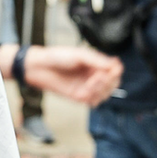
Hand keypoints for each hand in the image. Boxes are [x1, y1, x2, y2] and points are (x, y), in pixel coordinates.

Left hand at [0, 43, 121, 104]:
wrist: (41, 67)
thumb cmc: (58, 56)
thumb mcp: (80, 55)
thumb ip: (97, 61)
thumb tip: (116, 65)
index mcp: (96, 64)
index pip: (115, 71)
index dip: (116, 72)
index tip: (111, 71)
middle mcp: (94, 76)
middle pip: (113, 84)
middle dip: (109, 82)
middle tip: (99, 77)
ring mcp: (87, 87)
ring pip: (105, 95)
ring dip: (100, 90)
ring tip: (90, 83)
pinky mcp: (79, 97)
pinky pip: (93, 102)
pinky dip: (92, 98)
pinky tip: (84, 91)